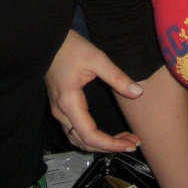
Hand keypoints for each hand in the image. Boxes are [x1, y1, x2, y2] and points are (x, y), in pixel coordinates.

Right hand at [45, 30, 143, 152]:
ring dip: (100, 144)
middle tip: (133, 142)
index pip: (90, 135)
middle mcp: (61, 112)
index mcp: (69, 103)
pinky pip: (74, 131)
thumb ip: (117, 77)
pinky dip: (91, 137)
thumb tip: (138, 93)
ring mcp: (58, 110)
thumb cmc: (70, 47)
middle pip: (84, 142)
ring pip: (78, 139)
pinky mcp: (59, 106)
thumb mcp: (96, 59)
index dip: (112, 144)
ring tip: (123, 139)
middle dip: (110, 146)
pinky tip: (105, 133)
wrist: (48, 40)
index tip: (131, 143)